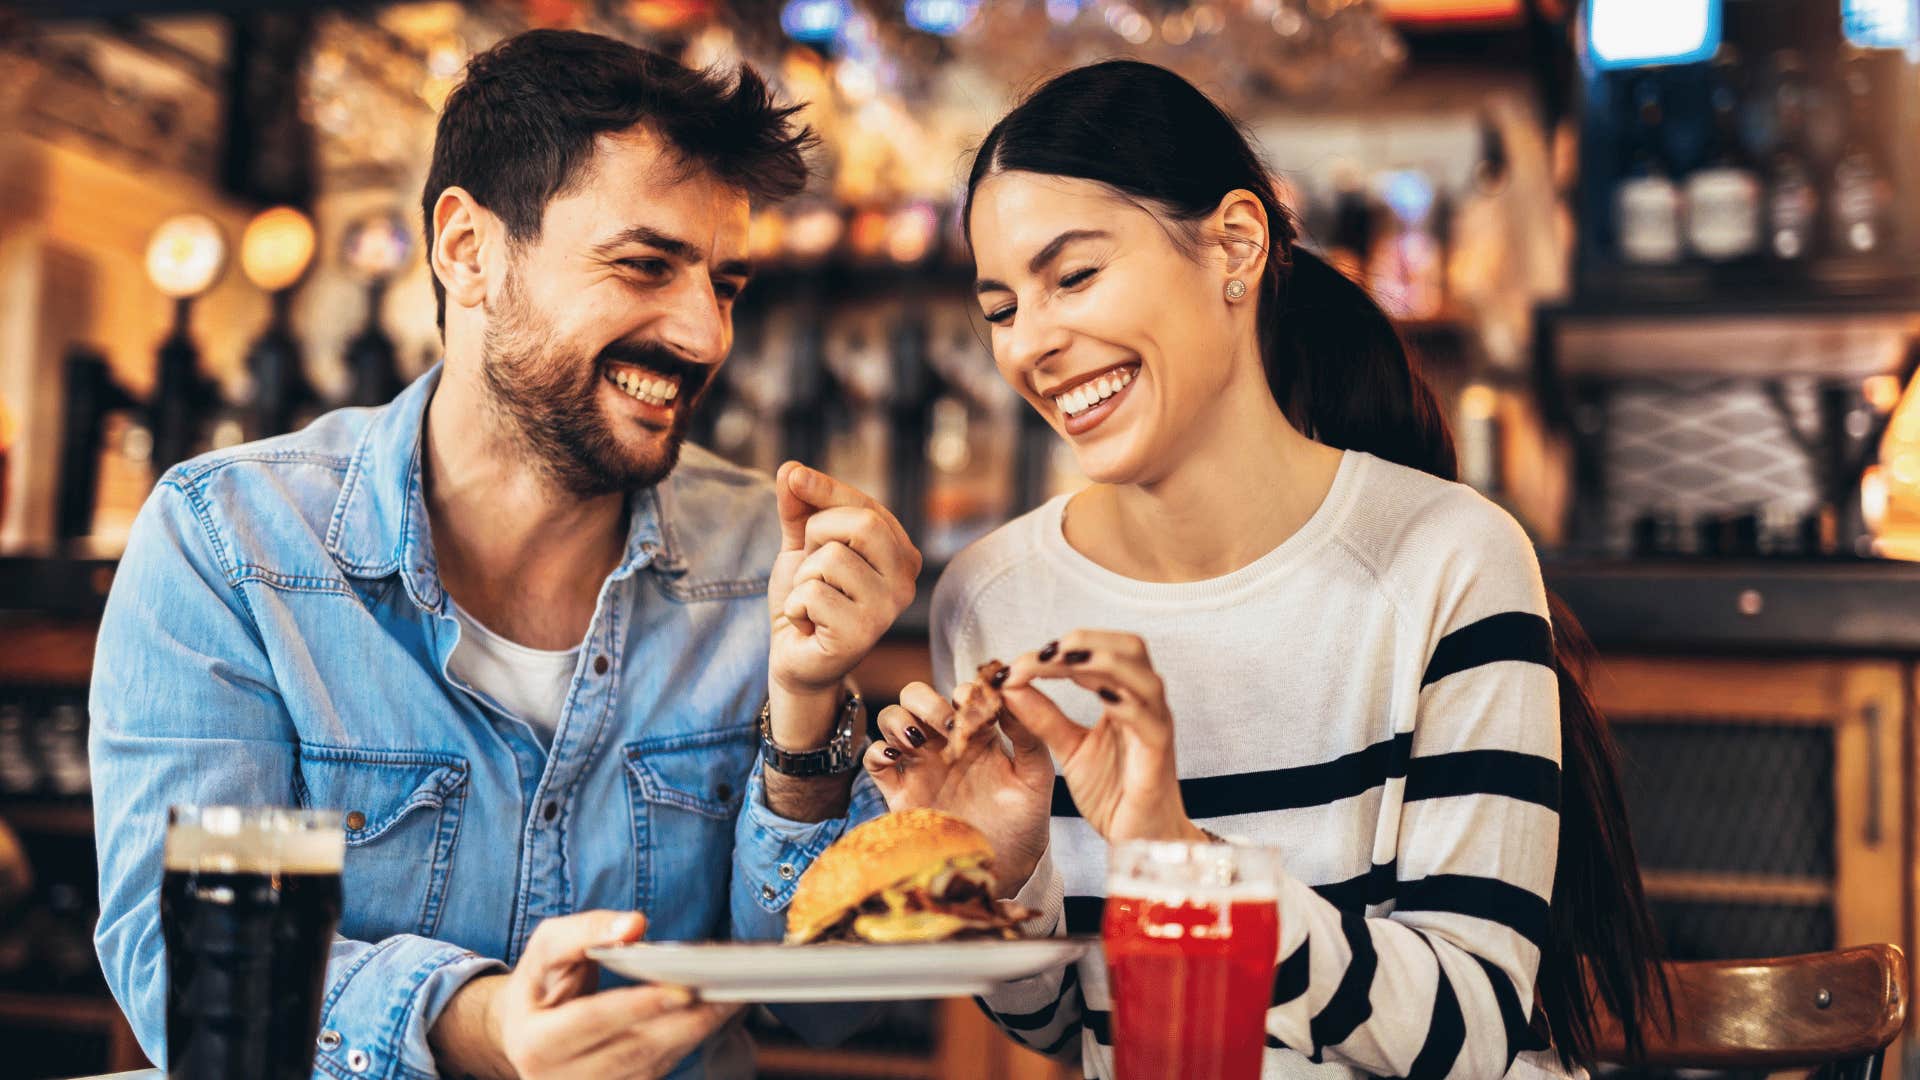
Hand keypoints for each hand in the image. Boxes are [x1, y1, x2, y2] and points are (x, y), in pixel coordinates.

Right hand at [430, 910, 738, 1079]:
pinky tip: (713, 1016)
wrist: (525, 1033)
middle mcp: (559, 1078)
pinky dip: (687, 1044)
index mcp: (534, 1042)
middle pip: (634, 1051)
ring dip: (696, 1034)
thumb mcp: (546, 948)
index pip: (592, 1022)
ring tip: (732, 1000)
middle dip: (686, 1021)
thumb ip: (586, 931)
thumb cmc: (541, 983)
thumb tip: (634, 926)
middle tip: (728, 992)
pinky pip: (657, 1071)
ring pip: (652, 1066)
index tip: (683, 989)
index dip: (638, 1006)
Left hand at [767, 462, 919, 746]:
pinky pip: (814, 594)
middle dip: (817, 535)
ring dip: (803, 578)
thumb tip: (790, 469)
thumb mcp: (801, 547)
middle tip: (810, 567)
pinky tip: (807, 624)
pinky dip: (796, 606)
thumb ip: (800, 509)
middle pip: (862, 524)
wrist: (794, 657)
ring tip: (811, 601)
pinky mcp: (862, 635)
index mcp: (900, 552)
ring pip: (832, 559)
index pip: (866, 505)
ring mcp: (888, 609)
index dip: (826, 488)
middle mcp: (906, 579)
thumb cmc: (807, 600)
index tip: (793, 476)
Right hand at [861, 679, 1052, 897]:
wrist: (1007, 868)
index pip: (958, 693)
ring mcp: (920, 766)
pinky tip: (895, 757)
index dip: (963, 693)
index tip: (975, 711)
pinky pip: (874, 761)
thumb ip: (1027, 734)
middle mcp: (945, 744)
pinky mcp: (900, 793)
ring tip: (918, 741)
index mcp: (977, 733)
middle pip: (915, 697)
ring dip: (899, 720)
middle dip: (925, 701)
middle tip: (945, 724)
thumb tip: (1012, 690)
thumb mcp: (1036, 776)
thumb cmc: (1025, 822)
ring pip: (891, 720)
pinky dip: (876, 750)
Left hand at [1000, 632, 1206, 845]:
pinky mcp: (1160, 753)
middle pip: (1129, 647)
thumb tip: (1010, 684)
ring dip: (1102, 660)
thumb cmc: (1114, 795)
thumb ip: (1043, 717)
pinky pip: (1148, 718)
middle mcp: (1143, 704)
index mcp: (1123, 698)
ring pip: (1142, 675)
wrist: (1141, 842)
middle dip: (1086, 641)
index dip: (1060, 649)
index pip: (1099, 653)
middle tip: (1044, 651)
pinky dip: (1125, 701)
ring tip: (1062, 659)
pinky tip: (1100, 695)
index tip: (1019, 661)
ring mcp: (1155, 725)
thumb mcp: (1070, 750)